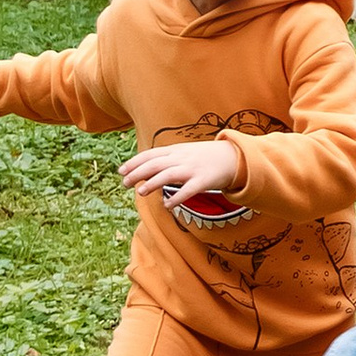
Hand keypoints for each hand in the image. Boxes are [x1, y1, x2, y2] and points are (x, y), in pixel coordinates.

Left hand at [118, 136, 245, 203]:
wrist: (234, 157)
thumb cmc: (205, 157)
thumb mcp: (185, 153)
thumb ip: (167, 160)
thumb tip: (144, 171)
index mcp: (176, 150)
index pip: (151, 154)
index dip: (134, 162)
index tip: (121, 171)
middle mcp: (182, 158)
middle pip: (156, 163)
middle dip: (138, 173)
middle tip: (125, 183)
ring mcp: (193, 169)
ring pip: (169, 174)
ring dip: (152, 183)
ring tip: (140, 192)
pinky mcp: (204, 181)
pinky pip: (188, 190)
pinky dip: (176, 197)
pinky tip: (166, 205)